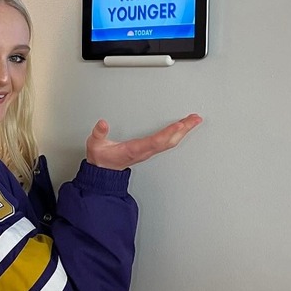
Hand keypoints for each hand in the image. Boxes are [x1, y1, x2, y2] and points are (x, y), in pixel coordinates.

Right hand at [85, 114, 202, 170]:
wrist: (104, 171)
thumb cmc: (102, 158)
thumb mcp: (95, 145)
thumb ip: (98, 134)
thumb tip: (102, 123)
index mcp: (134, 149)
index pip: (155, 141)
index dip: (168, 133)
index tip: (179, 125)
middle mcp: (145, 151)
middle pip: (169, 141)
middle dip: (183, 129)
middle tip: (195, 118)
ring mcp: (148, 151)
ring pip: (170, 142)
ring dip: (183, 132)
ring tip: (193, 121)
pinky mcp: (149, 150)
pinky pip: (167, 143)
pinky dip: (177, 134)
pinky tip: (182, 129)